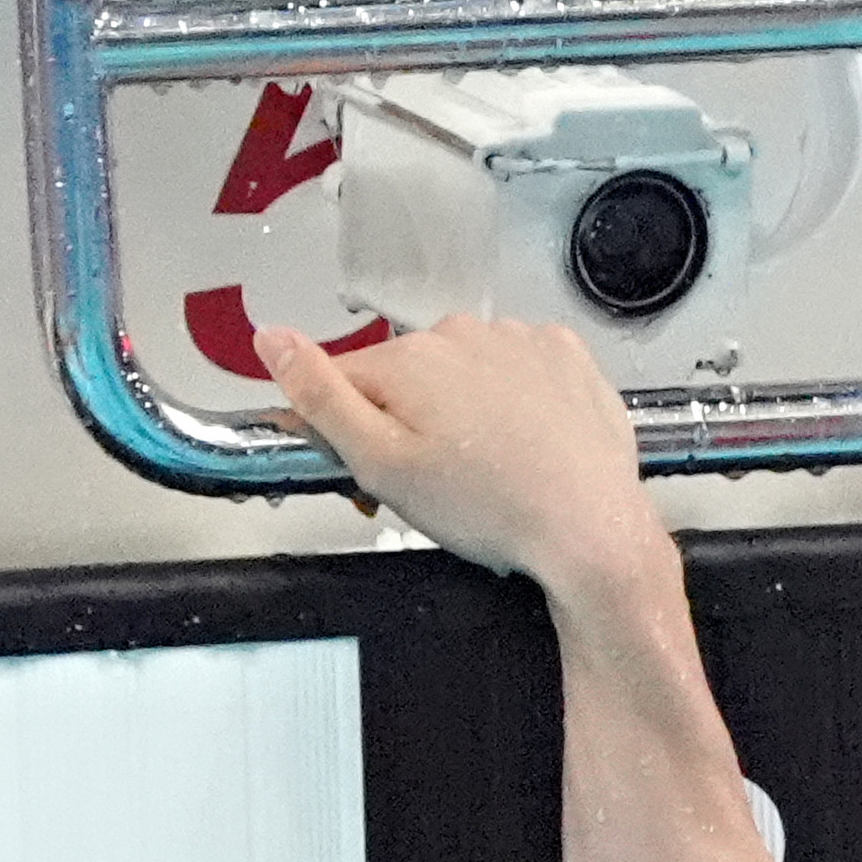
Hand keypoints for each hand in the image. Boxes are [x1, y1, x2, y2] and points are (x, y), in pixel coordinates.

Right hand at [257, 314, 665, 590]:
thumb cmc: (491, 507)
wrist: (590, 527)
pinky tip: (528, 443)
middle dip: (410, 423)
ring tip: (489, 470)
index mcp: (410, 358)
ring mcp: (522, 340)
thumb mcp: (381, 464)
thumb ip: (319, 397)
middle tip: (437, 485)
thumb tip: (271, 339)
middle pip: (409, 376)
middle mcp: (465, 333)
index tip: (375, 472)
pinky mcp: (567, 358)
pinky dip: (518, 402)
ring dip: (466, 411)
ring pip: (466, 373)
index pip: (345, 381)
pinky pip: (522, 371)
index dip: (350, 432)